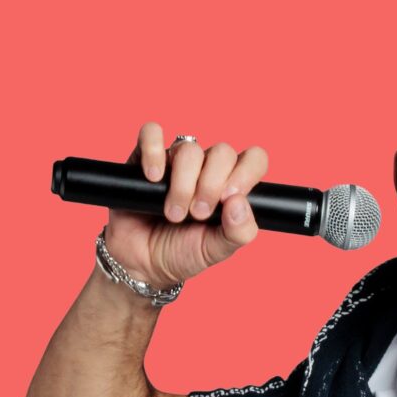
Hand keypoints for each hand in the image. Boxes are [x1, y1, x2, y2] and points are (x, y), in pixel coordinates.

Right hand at [100, 121, 269, 289]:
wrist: (142, 263)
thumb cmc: (182, 253)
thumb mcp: (217, 250)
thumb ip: (240, 232)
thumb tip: (240, 202)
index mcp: (230, 185)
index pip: (254, 158)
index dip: (246, 174)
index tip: (228, 200)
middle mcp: (206, 169)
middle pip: (222, 152)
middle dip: (211, 186)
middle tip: (198, 214)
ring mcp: (176, 162)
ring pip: (189, 149)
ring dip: (182, 185)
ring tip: (173, 213)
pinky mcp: (144, 158)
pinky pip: (151, 134)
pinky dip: (154, 152)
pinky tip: (154, 178)